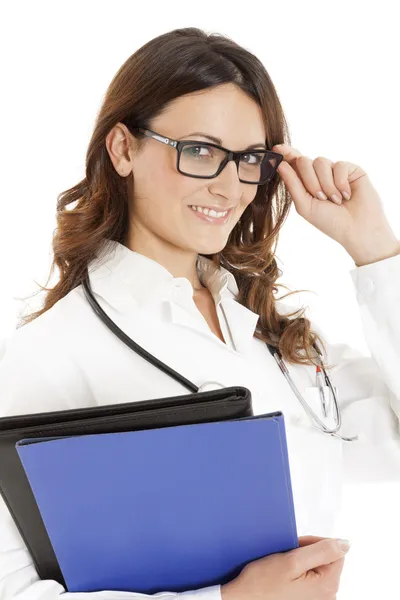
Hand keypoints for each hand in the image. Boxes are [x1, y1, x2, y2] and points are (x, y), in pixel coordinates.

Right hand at [220, 535, 348, 599]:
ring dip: (300, 563)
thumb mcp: (292, 561)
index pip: (335, 551)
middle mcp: (327, 597)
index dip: (314, 543)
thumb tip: (345, 544)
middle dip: (306, 553)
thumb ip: (322, 551)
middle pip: (326, 560)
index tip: (296, 548)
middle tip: (286, 558)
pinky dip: (297, 573)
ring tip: (283, 569)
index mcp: (328, 586)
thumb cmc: (262, 584)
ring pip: (316, 568)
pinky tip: (283, 577)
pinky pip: (309, 579)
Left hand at [272, 143, 399, 266]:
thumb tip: (280, 164)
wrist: (356, 229)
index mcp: (306, 183)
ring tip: (335, 200)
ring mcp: (335, 171)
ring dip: (326, 184)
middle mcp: (320, 174)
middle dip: (309, 181)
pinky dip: (340, 183)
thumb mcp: (304, 205)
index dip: (286, 153)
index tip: (276, 149)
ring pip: (320, 161)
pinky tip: (347, 195)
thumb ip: (292, 184)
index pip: (294, 163)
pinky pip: (339, 165)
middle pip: (304, 161)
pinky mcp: (351, 169)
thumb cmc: (330, 221)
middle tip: (320, 198)